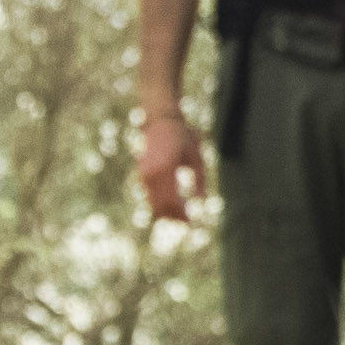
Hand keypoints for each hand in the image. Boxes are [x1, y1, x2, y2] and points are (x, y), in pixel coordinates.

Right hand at [137, 105, 206, 222]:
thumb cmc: (183, 137)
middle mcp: (152, 173)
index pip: (172, 200)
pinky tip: (171, 206)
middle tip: (187, 223)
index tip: (191, 221)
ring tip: (180, 216)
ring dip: (165, 212)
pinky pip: (150, 195)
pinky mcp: (142, 173)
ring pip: (153, 202)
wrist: (161, 121)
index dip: (181, 214)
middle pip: (160, 205)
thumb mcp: (197, 158)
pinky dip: (159, 203)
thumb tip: (202, 202)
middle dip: (173, 216)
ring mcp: (144, 173)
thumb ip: (200, 181)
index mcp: (166, 169)